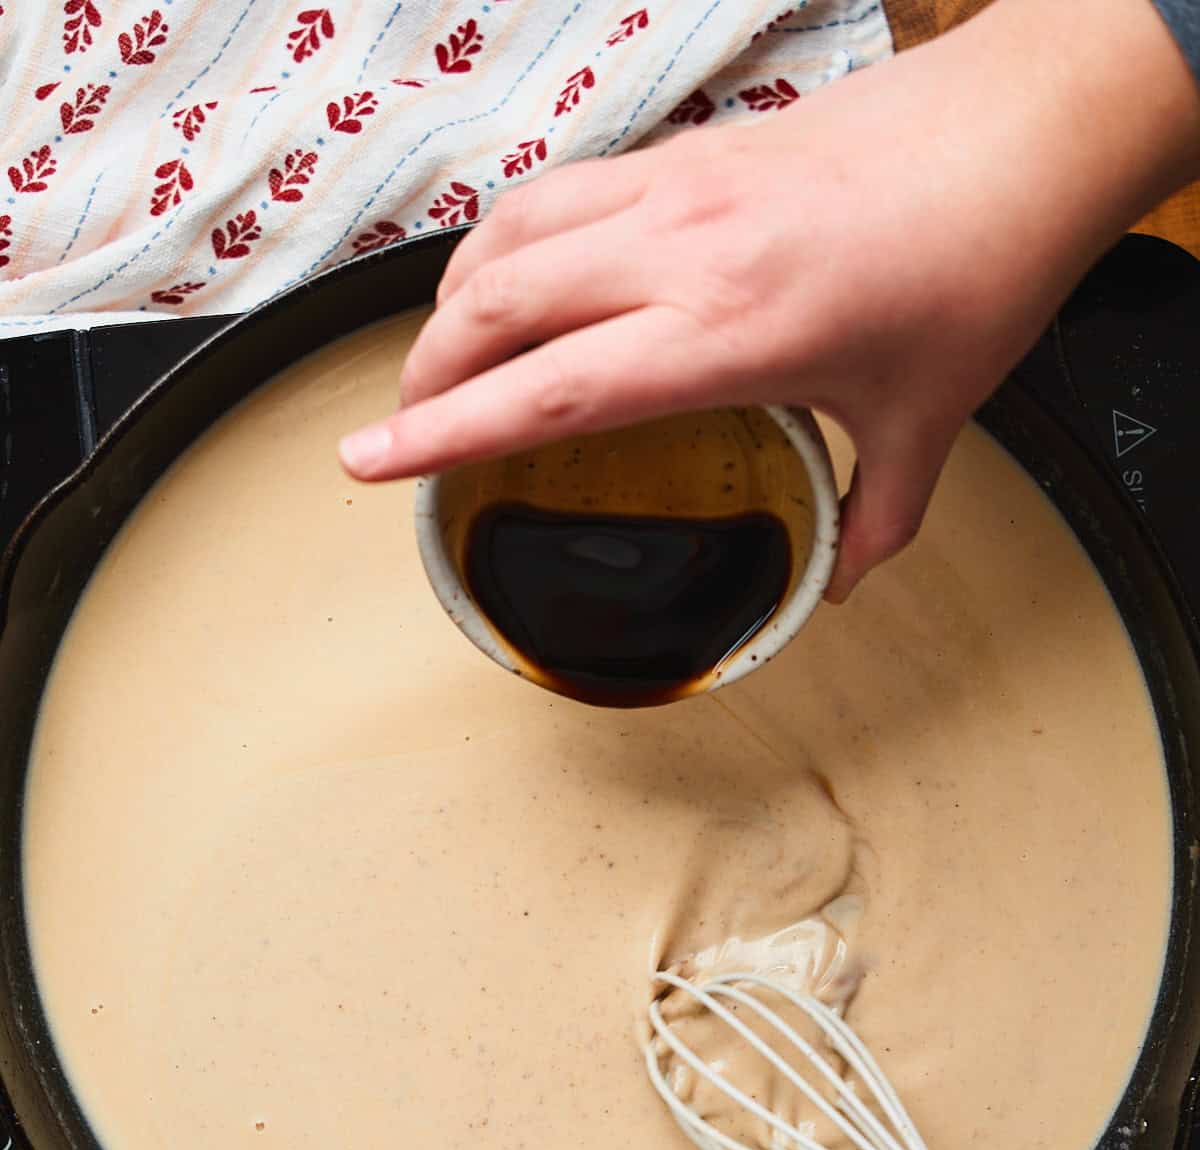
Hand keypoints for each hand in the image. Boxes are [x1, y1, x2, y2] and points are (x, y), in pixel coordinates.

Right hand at [339, 0, 1199, 601]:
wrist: (1021, 131)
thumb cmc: (978, 265)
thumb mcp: (927, 425)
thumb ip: (872, 520)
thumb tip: (840, 582)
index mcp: (725, 331)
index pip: (543, 389)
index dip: (440, 433)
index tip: (368, 463)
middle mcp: (681, 250)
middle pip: (495, 307)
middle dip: (424, 376)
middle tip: (402, 432)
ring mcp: (678, 185)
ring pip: (512, 234)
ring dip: (457, 300)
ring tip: (442, 360)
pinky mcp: (691, 148)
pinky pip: (561, 187)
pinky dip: (512, 236)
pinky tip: (516, 273)